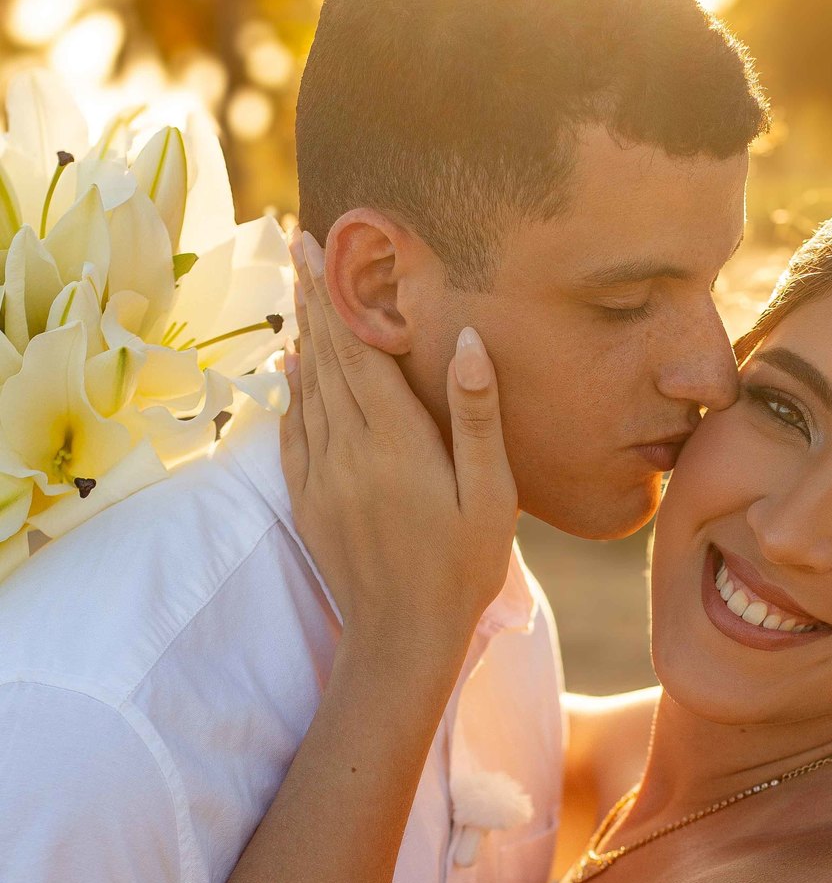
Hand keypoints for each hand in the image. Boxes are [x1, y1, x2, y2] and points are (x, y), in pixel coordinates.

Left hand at [282, 231, 517, 650]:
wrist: (402, 638)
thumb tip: (468, 339)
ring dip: (302, 336)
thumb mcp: (490, 495)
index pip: (357, 348)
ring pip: (306, 389)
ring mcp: (322, 476)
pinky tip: (290, 369)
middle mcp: (349, 450)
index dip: (337, 292)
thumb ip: (477, 416)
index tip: (318, 244)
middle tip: (296, 244)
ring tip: (296, 291)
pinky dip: (290, 392)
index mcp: (395, 441)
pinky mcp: (309, 502)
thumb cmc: (461, 569)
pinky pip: (293, 432)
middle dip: (312, 298)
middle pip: (325, 357)